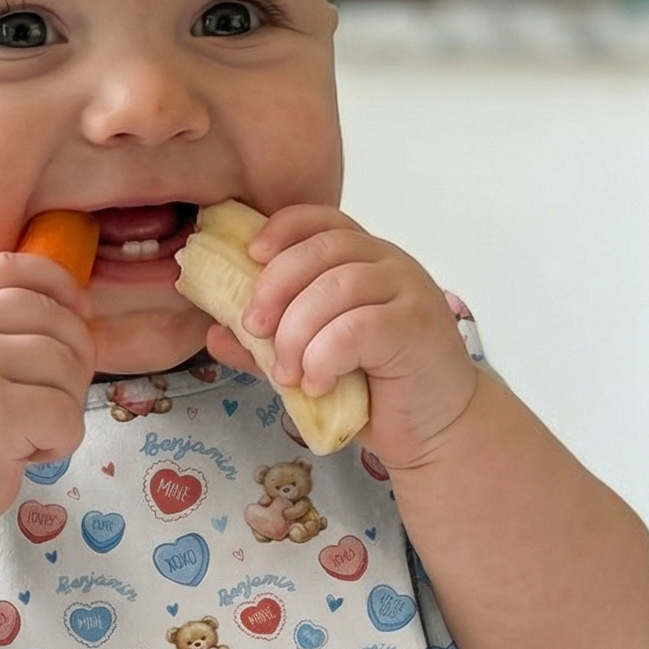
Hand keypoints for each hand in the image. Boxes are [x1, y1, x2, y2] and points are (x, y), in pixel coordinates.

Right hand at [0, 254, 94, 525]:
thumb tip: (72, 308)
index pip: (15, 268)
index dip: (59, 285)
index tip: (78, 315)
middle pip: (58, 322)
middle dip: (75, 364)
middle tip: (51, 403)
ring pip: (69, 369)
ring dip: (65, 409)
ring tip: (29, 433)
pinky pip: (66, 416)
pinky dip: (60, 443)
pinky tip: (26, 455)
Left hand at [202, 206, 477, 467]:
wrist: (435, 428)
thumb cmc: (376, 389)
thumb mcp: (310, 361)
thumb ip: (267, 345)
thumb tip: (214, 333)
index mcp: (363, 258)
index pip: (321, 219)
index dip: (282, 229)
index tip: (249, 257)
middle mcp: (389, 263)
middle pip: (322, 249)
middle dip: (276, 287)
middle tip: (253, 329)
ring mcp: (408, 291)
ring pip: (337, 288)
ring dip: (298, 332)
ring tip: (288, 373)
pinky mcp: (418, 326)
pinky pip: (358, 327)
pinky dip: (326, 356)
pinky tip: (318, 383)